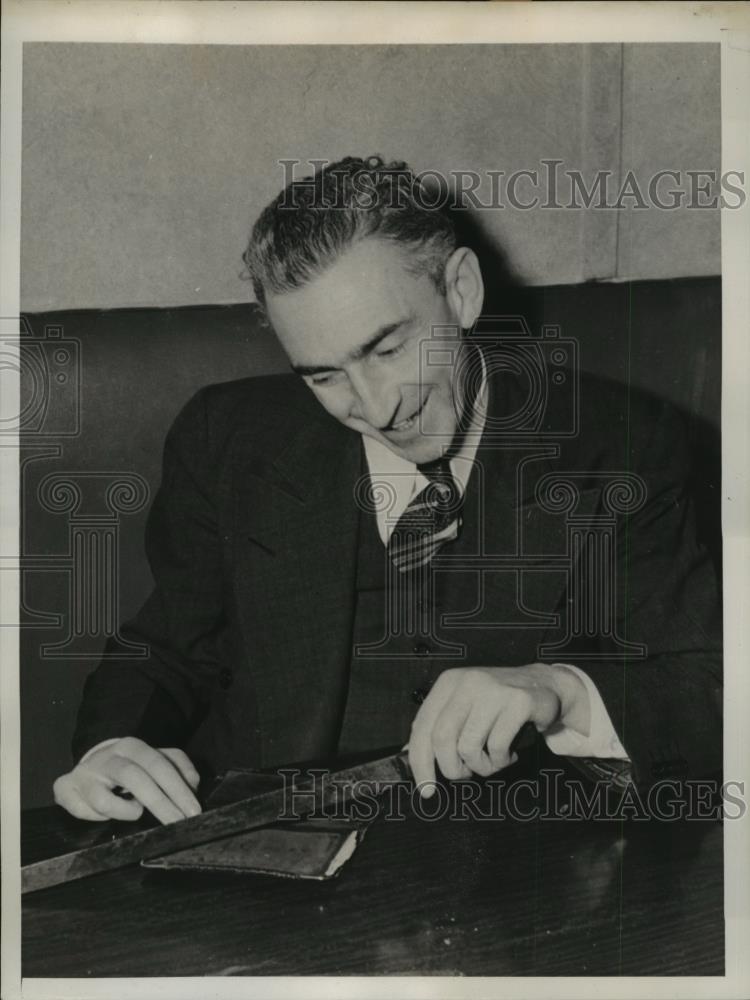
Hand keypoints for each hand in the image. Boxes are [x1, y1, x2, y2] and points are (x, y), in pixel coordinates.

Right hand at [53, 737, 201, 823]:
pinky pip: (82, 812)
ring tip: (134, 810)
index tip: (193, 811)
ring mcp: (84, 773)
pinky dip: (97, 817)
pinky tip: (106, 813)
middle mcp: (107, 757)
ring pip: (104, 801)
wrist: (91, 764)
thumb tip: (193, 784)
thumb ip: (178, 766)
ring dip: (124, 812)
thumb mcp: (156, 760)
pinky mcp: (64, 788)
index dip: (178, 789)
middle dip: (160, 804)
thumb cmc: (131, 766)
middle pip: (135, 779)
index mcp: (132, 746)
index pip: (159, 765)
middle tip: (177, 823)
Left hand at [408, 663, 588, 796]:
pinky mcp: (518, 702)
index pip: (422, 727)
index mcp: (448, 683)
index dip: (420, 762)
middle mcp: (467, 683)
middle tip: (466, 774)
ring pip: (469, 747)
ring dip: (482, 767)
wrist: (545, 685)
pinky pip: (498, 747)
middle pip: (442, 739)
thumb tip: (410, 757)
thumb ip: (440, 726)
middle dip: (452, 768)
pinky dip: (502, 760)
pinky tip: (510, 753)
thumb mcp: (465, 706)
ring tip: (493, 761)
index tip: (425, 788)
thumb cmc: (499, 703)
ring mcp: (493, 691)